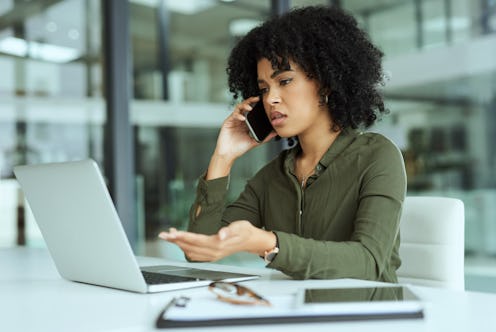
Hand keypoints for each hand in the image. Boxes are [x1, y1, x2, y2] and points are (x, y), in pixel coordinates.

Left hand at [158, 221, 275, 261]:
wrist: (252, 241)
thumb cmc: (245, 231)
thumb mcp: (239, 227)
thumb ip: (229, 231)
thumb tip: (220, 235)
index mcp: (218, 244)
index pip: (196, 241)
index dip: (183, 237)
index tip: (172, 233)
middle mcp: (213, 252)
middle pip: (190, 247)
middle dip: (175, 241)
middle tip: (163, 234)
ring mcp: (212, 255)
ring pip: (190, 252)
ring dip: (178, 244)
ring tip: (168, 236)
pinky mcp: (211, 255)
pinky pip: (194, 254)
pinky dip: (185, 248)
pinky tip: (179, 242)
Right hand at [206, 97, 276, 178]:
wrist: (228, 154)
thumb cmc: (239, 149)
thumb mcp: (255, 142)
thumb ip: (265, 137)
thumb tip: (275, 133)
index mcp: (246, 124)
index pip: (252, 111)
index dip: (256, 105)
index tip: (263, 103)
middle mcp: (240, 120)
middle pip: (245, 106)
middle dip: (250, 101)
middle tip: (257, 99)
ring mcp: (234, 120)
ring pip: (239, 108)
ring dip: (244, 106)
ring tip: (250, 108)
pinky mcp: (228, 122)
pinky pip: (233, 115)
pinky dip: (238, 115)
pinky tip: (243, 118)